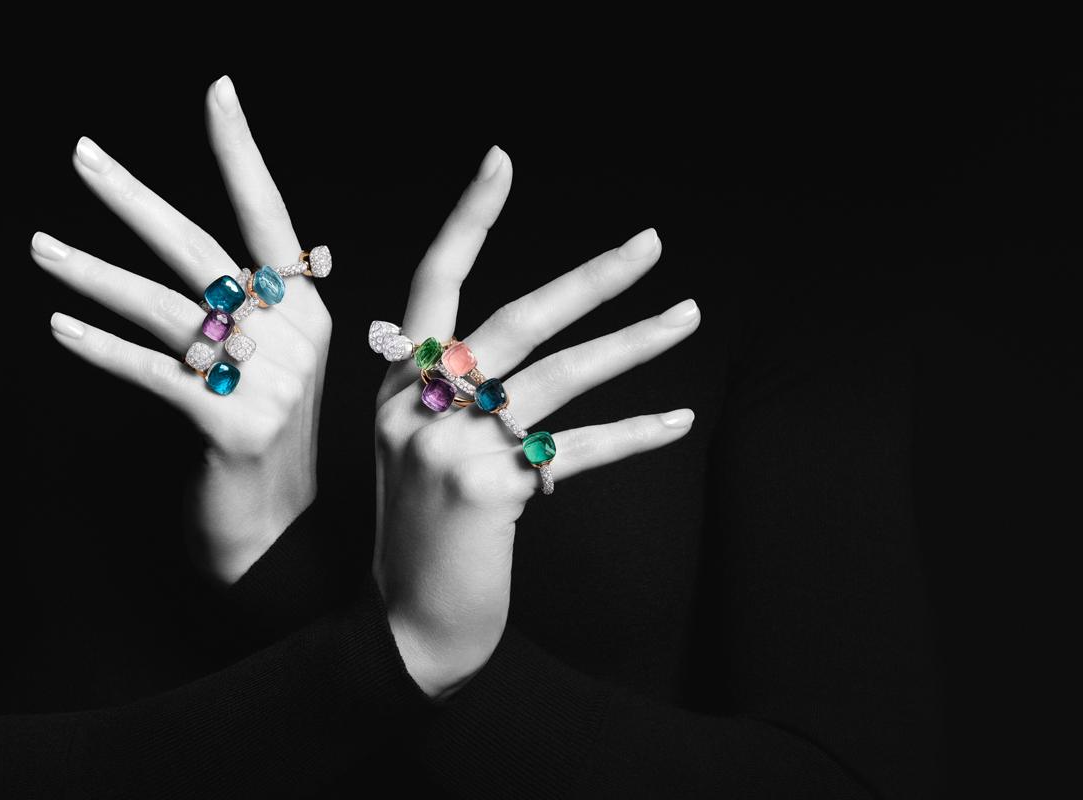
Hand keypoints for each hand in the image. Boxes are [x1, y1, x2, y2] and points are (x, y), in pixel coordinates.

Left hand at [30, 76, 331, 585]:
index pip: (268, 215)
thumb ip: (245, 312)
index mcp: (308, 311)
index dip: (240, 152)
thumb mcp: (270, 371)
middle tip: (81, 153)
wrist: (277, 544)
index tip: (217, 90)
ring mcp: (268, 380)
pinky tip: (58, 328)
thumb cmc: (259, 451)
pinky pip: (152, 371)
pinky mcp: (230, 425)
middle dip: (133, 196)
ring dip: (91, 273)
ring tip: (39, 248)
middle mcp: (295, 335)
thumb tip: (179, 255)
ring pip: (165, 307)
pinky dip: (100, 348)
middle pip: (200, 248)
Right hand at [373, 147, 700, 697]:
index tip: (501, 161)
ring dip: (633, 343)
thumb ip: (453, 402)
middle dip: (591, 276)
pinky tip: (678, 420)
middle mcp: (414, 406)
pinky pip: (578, 449)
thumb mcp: (417, 456)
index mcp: (394, 387)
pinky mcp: (487, 490)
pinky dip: (634, 434)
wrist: (401, 633)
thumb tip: (524, 366)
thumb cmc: (421, 544)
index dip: (468, 219)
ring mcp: (447, 446)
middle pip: (514, 318)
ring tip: (688, 316)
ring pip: (557, 375)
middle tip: (652, 242)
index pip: (433, 282)